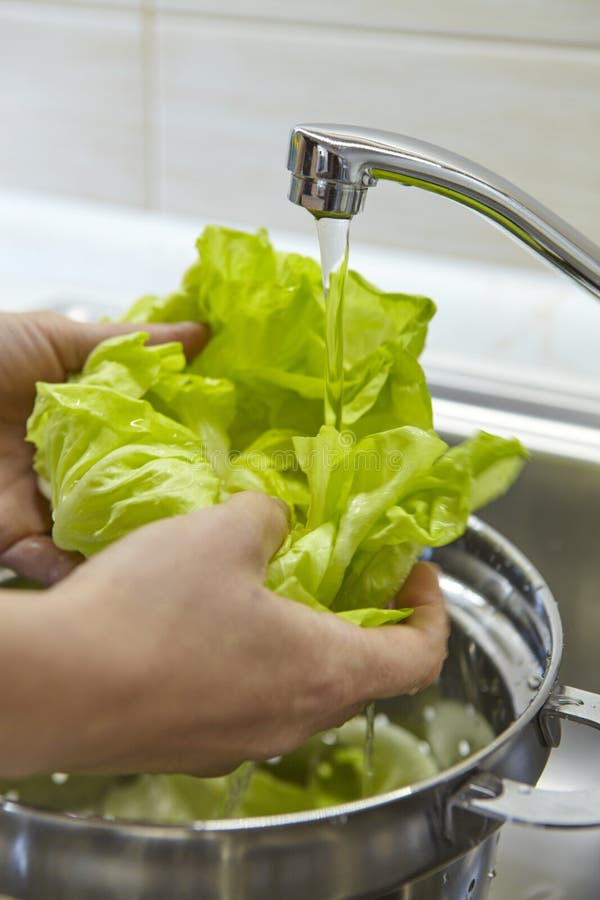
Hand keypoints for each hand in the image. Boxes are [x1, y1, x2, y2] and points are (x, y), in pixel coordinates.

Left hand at [0, 311, 207, 583]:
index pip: (146, 436)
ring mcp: (40, 505)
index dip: (184, 442)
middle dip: (170, 500)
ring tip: (186, 545)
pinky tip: (125, 569)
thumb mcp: (51, 337)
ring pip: (102, 532)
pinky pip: (56, 565)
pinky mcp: (13, 540)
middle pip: (129, 489)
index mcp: (79, 417)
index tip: (233, 449)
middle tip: (221, 507)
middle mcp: (66, 464)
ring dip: (137, 540)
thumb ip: (126, 344)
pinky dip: (84, 570)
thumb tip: (199, 335)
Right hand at [0, 492, 447, 776]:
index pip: (421, 657)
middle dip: (361, 619)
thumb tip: (274, 519)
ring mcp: (240, 742)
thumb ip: (268, 517)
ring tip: (268, 589)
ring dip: (302, 641)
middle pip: (360, 675)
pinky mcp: (192, 746)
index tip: (415, 574)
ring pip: (298, 691)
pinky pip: (245, 703)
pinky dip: (251, 664)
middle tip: (340, 571)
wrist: (54, 687)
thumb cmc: (150, 613)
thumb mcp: (223, 533)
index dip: (433, 611)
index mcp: (323, 671)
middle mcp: (291, 721)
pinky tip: (206, 625)